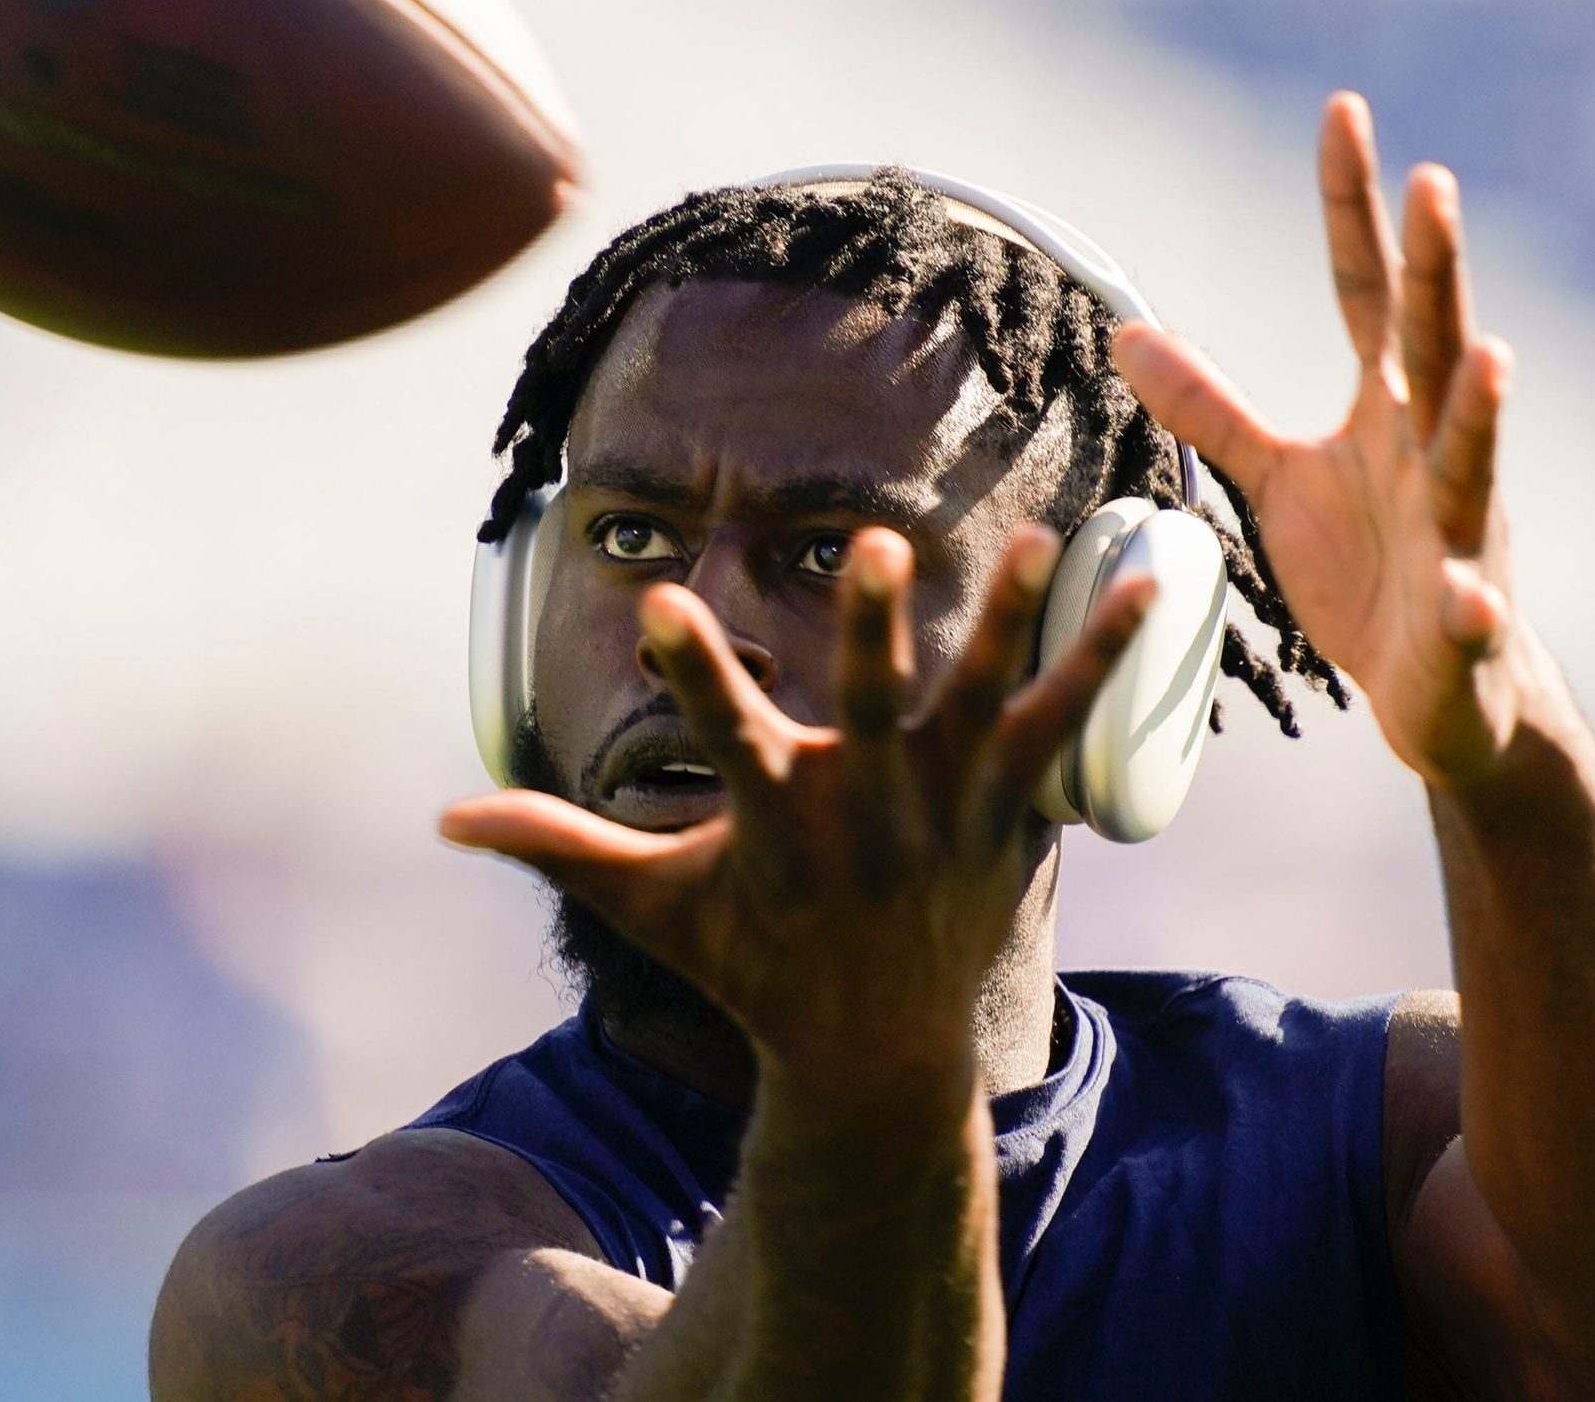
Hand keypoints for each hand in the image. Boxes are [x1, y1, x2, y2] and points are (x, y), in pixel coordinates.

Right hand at [442, 526, 1154, 1096]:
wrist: (875, 1054)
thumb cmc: (750, 963)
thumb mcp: (651, 908)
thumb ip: (555, 846)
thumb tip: (443, 815)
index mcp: (778, 822)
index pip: (724, 734)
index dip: (692, 669)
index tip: (658, 600)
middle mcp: (870, 811)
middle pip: (873, 708)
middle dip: (872, 628)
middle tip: (876, 545)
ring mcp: (949, 811)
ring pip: (985, 705)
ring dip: (1011, 624)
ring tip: (1036, 540)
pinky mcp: (1007, 812)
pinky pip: (1066, 729)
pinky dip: (1105, 663)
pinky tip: (1151, 592)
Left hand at [1114, 92, 1537, 786]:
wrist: (1448, 696)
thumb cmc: (1371, 574)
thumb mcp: (1279, 480)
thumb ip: (1213, 405)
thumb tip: (1127, 332)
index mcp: (1388, 410)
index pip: (1366, 291)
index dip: (1352, 208)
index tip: (1342, 112)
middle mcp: (1433, 453)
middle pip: (1433, 345)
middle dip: (1437, 268)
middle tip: (1435, 183)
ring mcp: (1460, 534)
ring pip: (1472, 462)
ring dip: (1482, 412)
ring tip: (1494, 355)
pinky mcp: (1465, 624)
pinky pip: (1470, 611)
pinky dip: (1471, 603)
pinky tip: (1472, 597)